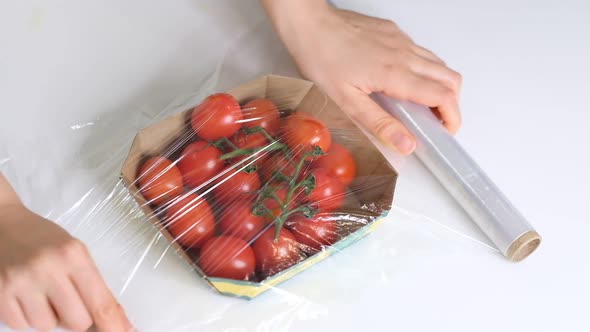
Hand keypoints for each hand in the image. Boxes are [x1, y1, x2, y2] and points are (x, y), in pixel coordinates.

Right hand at [0, 203, 131, 331]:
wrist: (2, 224)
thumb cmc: (43, 239)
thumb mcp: (74, 252)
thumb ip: (93, 285)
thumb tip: (116, 320)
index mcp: (73, 255)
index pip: (100, 302)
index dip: (114, 324)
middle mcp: (48, 268)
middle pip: (77, 322)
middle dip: (77, 319)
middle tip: (69, 300)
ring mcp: (20, 282)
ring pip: (47, 326)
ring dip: (49, 317)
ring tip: (43, 293)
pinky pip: (21, 326)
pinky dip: (27, 318)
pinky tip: (25, 296)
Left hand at [263, 1, 461, 153]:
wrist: (310, 24)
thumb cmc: (321, 59)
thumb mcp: (346, 101)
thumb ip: (380, 124)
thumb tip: (407, 144)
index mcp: (395, 74)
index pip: (443, 96)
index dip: (452, 117)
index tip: (445, 132)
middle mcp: (404, 54)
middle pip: (450, 79)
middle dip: (452, 104)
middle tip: (437, 122)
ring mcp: (401, 41)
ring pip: (439, 63)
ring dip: (441, 86)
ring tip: (422, 106)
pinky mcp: (394, 33)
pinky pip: (422, 51)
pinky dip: (426, 70)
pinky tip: (403, 82)